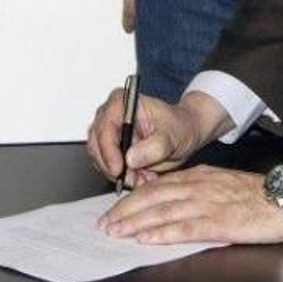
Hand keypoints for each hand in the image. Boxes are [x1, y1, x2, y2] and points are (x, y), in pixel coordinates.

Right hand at [86, 89, 228, 188]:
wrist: (185, 133)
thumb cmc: (180, 126)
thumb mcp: (173, 136)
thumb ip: (154, 147)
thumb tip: (131, 158)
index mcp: (124, 102)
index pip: (105, 127)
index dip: (108, 151)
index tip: (118, 169)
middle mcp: (111, 115)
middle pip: (97, 145)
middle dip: (114, 167)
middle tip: (134, 179)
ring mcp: (110, 133)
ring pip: (101, 160)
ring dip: (121, 175)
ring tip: (145, 177)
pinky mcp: (112, 149)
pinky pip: (109, 168)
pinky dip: (125, 177)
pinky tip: (143, 176)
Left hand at [99, 159, 282, 245]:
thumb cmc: (259, 195)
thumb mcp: (223, 183)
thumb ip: (198, 189)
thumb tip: (173, 200)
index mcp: (200, 177)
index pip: (157, 187)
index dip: (132, 199)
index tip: (114, 211)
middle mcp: (199, 187)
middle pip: (153, 198)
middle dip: (125, 211)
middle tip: (105, 224)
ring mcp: (208, 204)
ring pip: (163, 212)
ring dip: (136, 223)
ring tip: (116, 233)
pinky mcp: (220, 222)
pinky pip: (186, 228)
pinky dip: (163, 233)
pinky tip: (147, 239)